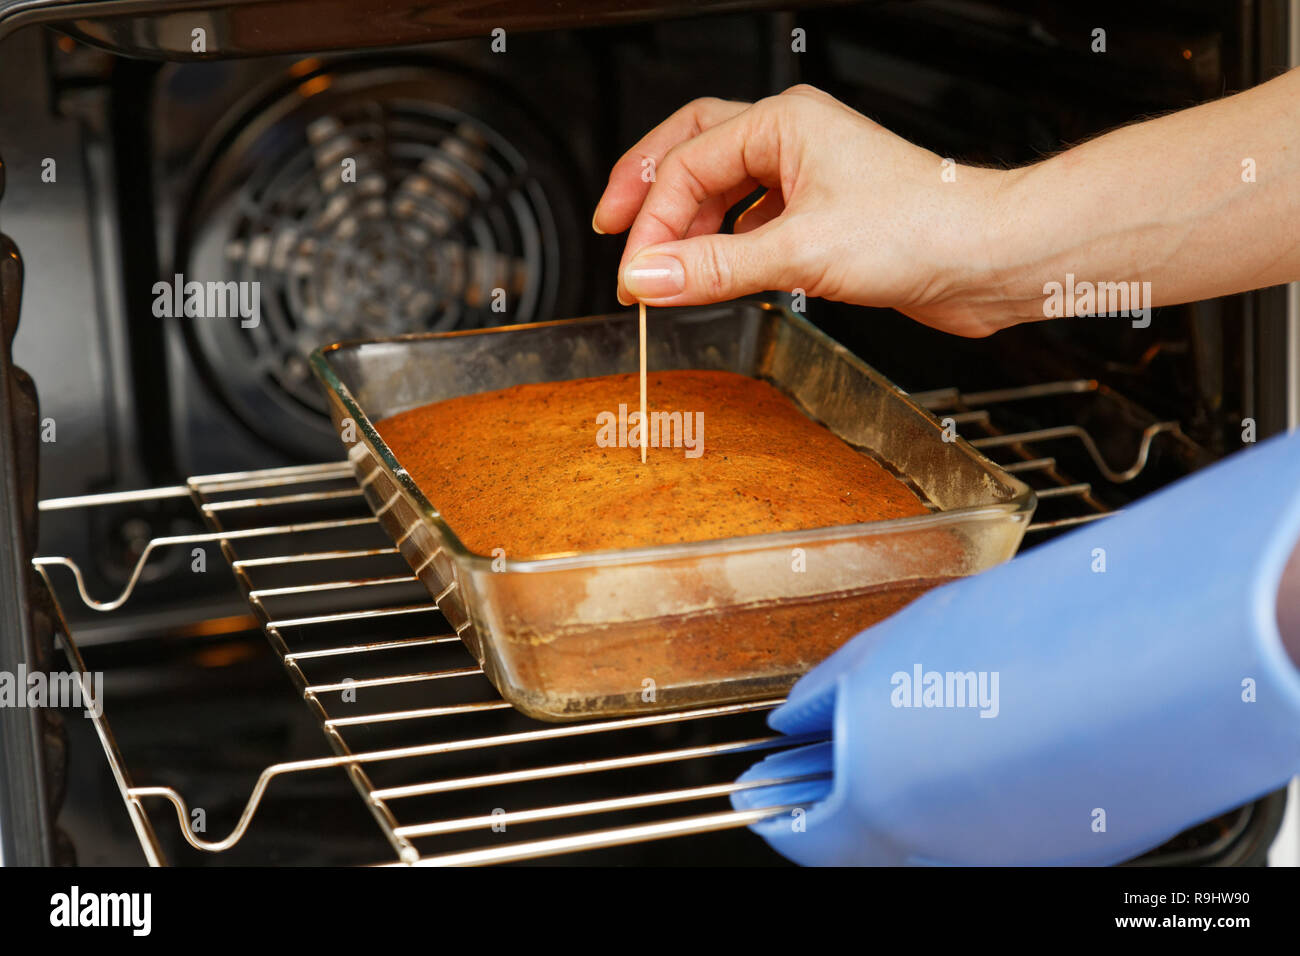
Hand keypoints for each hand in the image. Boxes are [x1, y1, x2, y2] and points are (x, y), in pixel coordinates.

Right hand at [592, 85, 1013, 336]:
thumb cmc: (921, 229)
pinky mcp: (823, 216)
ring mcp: (808, 177)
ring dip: (690, 226)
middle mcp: (793, 141)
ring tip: (666, 266)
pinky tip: (718, 272)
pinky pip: (753, 222)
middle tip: (613, 232)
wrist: (988, 258)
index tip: (634, 272)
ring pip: (723, 189)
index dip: (651, 221)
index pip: (686, 164)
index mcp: (784, 123)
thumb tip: (648, 276)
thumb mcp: (799, 251)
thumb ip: (715, 268)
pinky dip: (726, 246)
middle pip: (693, 153)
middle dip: (650, 193)